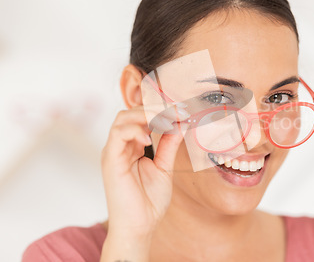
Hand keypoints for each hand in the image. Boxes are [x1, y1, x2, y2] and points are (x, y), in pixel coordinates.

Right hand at [101, 105, 188, 236]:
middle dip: (153, 108)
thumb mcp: (164, 167)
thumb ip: (169, 145)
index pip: (140, 118)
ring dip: (144, 115)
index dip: (159, 111)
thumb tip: (179, 124)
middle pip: (129, 114)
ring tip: (163, 120)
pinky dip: (133, 130)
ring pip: (122, 119)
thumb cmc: (149, 201)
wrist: (139, 226)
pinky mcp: (111, 161)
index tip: (181, 110)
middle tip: (175, 111)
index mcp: (132, 147)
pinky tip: (148, 138)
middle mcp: (121, 147)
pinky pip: (118, 135)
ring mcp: (114, 152)